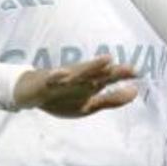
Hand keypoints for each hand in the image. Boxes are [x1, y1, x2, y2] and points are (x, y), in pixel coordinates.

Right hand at [14, 55, 138, 117]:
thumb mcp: (89, 105)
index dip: (121, 76)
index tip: (137, 72)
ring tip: (107, 60)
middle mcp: (78, 79)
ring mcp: (62, 80)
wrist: (29, 93)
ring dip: (91, 67)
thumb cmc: (62, 97)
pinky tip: (62, 72)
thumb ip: (112, 99)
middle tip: (127, 66)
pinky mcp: (45, 82)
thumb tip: (135, 91)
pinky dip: (56, 76)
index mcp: (89, 85)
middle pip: (96, 73)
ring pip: (78, 73)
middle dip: (112, 70)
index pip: (108, 79)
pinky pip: (51, 79)